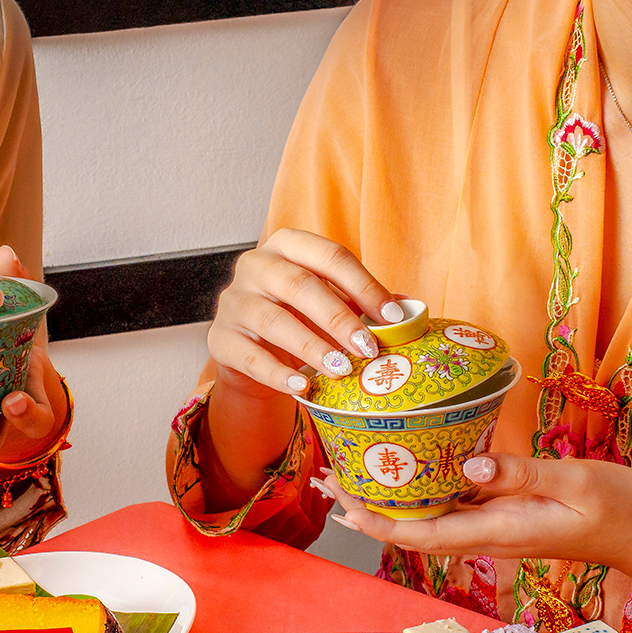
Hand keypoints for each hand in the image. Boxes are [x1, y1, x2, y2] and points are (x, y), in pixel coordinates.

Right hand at [209, 228, 401, 395]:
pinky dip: (277, 374)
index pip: (329, 255)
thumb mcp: (331, 304)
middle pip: (299, 285)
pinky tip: (303, 387)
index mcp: (287, 245)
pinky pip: (250, 356)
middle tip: (368, 348)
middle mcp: (255, 265)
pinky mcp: (220, 338)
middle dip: (339, 318)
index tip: (393, 318)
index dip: (364, 285)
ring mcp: (233, 301)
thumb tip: (411, 311)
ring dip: (312, 347)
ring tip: (342, 370)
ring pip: (272, 320)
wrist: (252, 354)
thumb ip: (364, 303)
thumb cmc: (299, 319)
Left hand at [319, 452, 631, 585]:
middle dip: (369, 508)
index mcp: (501, 530)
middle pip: (416, 528)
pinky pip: (458, 504)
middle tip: (326, 478)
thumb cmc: (622, 511)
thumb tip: (469, 465)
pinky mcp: (510, 513)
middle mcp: (491, 533)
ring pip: (433, 517)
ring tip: (352, 470)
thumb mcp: (577, 484)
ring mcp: (500, 525)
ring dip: (391, 499)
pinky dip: (427, 487)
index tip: (342, 500)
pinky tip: (413, 465)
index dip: (379, 520)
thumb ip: (522, 474)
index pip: (425, 534)